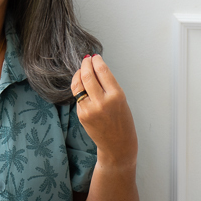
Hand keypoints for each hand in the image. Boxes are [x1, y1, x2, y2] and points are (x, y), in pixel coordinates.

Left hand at [71, 54, 137, 168]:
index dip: (97, 61)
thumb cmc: (122, 120)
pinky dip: (79, 87)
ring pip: (78, 85)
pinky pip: (78, 96)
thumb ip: (108, 85)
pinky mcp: (81, 115)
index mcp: (116, 96)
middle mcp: (102, 102)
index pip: (102, 71)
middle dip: (85, 64)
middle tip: (86, 59)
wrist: (117, 144)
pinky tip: (81, 84)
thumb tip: (95, 68)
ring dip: (79, 74)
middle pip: (88, 75)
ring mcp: (89, 109)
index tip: (95, 56)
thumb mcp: (121, 100)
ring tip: (82, 69)